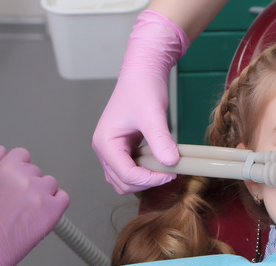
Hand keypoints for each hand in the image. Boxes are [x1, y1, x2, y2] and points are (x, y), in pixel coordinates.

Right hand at [0, 146, 69, 265]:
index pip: (22, 154)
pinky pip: (63, 198)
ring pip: (49, 184)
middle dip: (26, 183)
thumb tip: (2, 151)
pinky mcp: (52, 212)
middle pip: (35, 171)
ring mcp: (41, 195)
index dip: (17, 167)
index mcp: (5, 168)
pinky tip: (43, 212)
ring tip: (26, 210)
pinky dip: (56, 203)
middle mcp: (25, 178)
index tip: (13, 181)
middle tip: (13, 203)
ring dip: (41, 193)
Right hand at [91, 10, 188, 193]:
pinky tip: (159, 162)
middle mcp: (104, 150)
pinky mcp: (121, 150)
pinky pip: (130, 171)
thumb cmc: (142, 88)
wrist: (142, 74)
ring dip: (144, 180)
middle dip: (146, 182)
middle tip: (170, 172)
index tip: (172, 173)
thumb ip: (160, 140)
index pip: (126, 174)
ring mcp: (111, 151)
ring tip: (164, 168)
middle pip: (122, 182)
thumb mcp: (153, 115)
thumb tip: (171, 163)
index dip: (150, 179)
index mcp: (105, 142)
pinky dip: (144, 173)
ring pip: (124, 181)